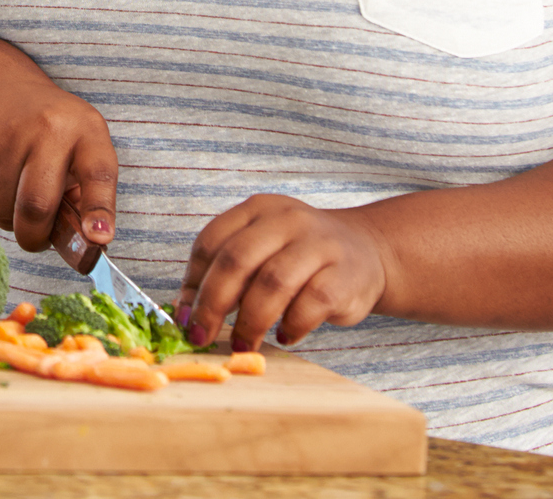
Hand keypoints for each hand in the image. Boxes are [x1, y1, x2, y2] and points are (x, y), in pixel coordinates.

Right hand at [0, 67, 116, 253]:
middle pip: (36, 205)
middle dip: (35, 238)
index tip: (98, 238)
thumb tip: (85, 241)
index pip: (97, 173)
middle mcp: (45, 128)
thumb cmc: (51, 129)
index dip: (99, 209)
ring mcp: (2, 136)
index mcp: (84, 129)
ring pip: (1, 210)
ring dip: (9, 221)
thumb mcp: (82, 142)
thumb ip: (87, 191)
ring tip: (16, 198)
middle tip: (37, 239)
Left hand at [178, 195, 388, 350]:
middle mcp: (287, 219)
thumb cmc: (300, 257)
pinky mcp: (344, 275)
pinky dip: (290, 326)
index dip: (192, 282)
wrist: (367, 251)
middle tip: (202, 337)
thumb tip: (186, 312)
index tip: (185, 316)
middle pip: (237, 260)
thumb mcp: (263, 249)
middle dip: (213, 305)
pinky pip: (309, 305)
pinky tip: (284, 336)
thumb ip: (228, 272)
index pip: (211, 241)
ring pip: (272, 284)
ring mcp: (319, 244)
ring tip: (243, 344)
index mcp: (257, 209)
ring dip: (250, 322)